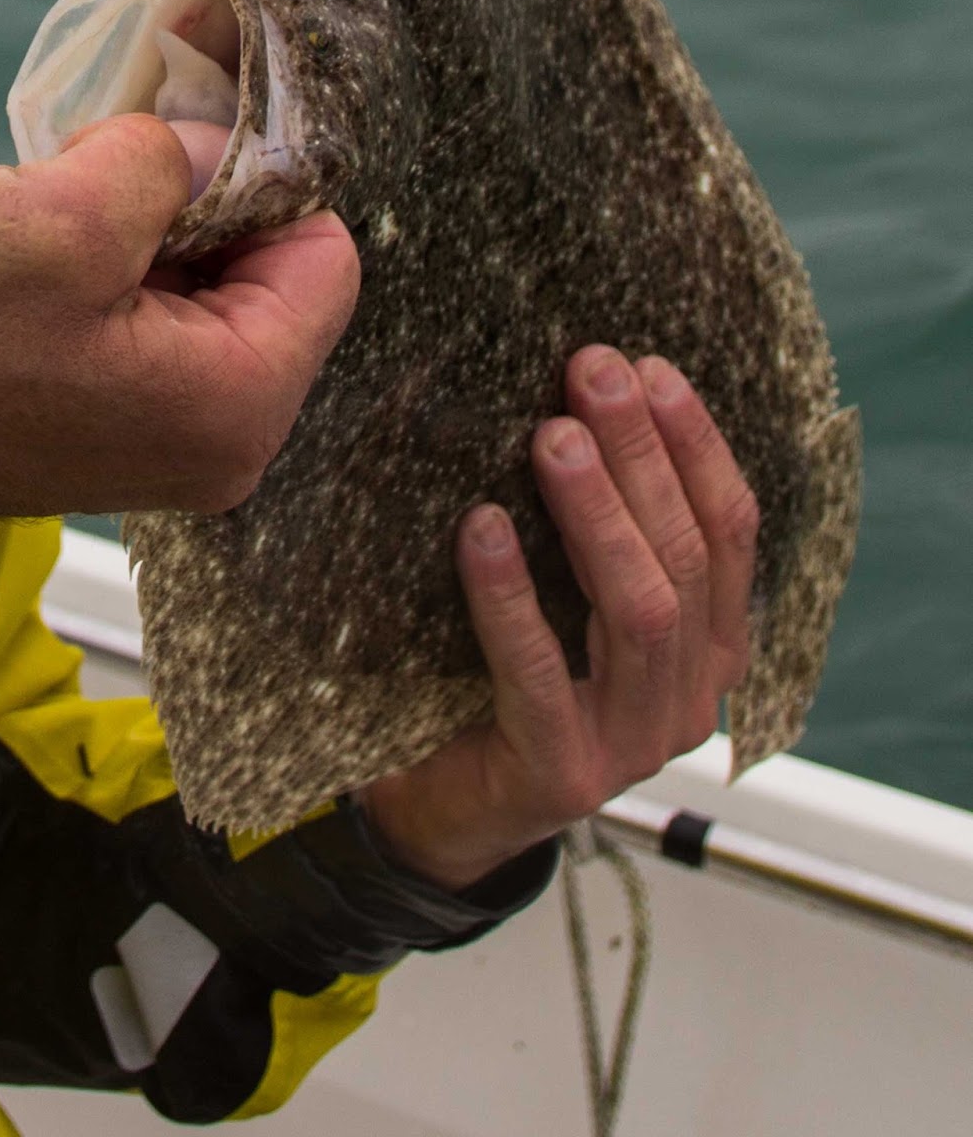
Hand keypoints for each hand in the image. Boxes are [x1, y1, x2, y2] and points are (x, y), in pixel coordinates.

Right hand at [0, 114, 358, 515]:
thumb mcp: (61, 218)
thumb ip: (169, 160)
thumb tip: (209, 149)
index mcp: (242, 399)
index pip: (326, 256)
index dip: (263, 183)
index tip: (173, 158)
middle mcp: (234, 437)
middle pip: (272, 275)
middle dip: (197, 209)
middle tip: (99, 187)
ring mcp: (185, 440)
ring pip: (213, 290)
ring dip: (148, 234)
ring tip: (60, 221)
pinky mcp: (136, 427)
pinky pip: (166, 324)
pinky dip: (120, 272)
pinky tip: (52, 257)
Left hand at [360, 345, 756, 891]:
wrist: (444, 805)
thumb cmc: (504, 678)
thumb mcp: (568, 595)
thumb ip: (594, 528)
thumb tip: (577, 402)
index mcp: (709, 645)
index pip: (730, 530)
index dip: (696, 445)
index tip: (650, 368)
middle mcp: (689, 695)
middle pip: (685, 556)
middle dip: (642, 455)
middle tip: (591, 375)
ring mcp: (633, 743)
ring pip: (640, 610)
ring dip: (597, 513)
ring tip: (551, 437)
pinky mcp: (563, 772)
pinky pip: (539, 671)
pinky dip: (511, 595)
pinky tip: (481, 530)